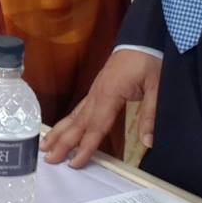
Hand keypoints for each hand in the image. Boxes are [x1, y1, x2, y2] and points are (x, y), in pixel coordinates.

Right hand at [42, 48, 160, 168]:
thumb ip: (151, 115)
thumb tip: (148, 142)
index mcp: (110, 94)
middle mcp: (97, 93)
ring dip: (59, 131)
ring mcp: (95, 91)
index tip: (75, 163)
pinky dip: (68, 120)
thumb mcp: (157, 87)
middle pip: (78, 122)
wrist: (143, 39)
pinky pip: (79, 108)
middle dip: (63, 142)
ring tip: (45, 145)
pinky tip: (62, 128)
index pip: (96, 126)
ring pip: (74, 115)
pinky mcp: (97, 89)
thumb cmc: (149, 61)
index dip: (85, 146)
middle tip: (48, 159)